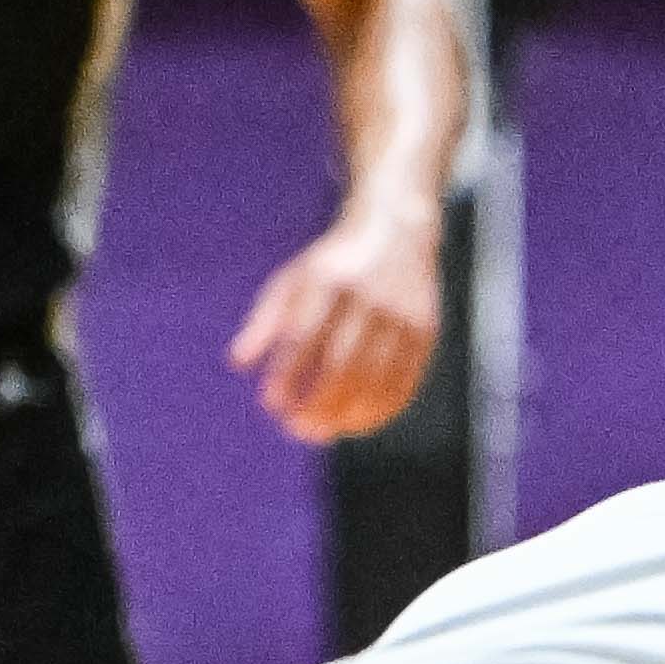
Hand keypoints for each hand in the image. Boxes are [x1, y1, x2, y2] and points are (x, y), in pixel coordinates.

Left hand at [229, 199, 441, 444]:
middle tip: (299, 430)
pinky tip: (361, 424)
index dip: (287, 375)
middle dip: (319, 404)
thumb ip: (266, 320)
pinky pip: (405, 381)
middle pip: (341, 364)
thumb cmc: (333, 266)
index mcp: (328, 280)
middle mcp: (367, 297)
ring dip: (350, 414)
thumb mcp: (294, 279)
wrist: (396, 231)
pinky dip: (383, 409)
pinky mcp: (425, 331)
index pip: (303, 338)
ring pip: (375, 379)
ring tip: (327, 432)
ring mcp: (400, 315)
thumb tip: (239, 363)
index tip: (273, 404)